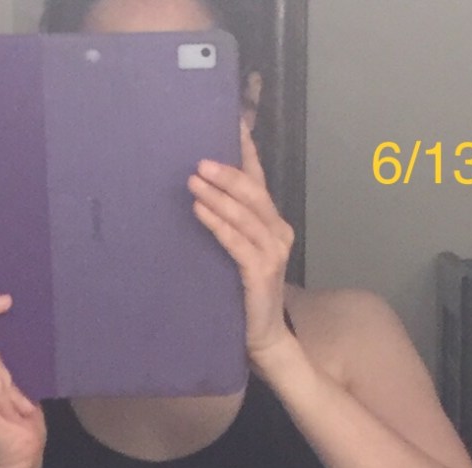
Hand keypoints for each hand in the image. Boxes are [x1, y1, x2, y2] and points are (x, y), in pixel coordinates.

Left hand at [188, 121, 296, 369]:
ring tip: (193, 181)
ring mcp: (273, 253)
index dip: (247, 153)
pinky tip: (200, 211)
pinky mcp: (261, 273)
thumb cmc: (244, 295)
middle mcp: (278, 233)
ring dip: (217, 196)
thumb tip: (199, 193)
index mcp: (273, 225)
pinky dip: (217, 224)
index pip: (259, 181)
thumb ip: (230, 227)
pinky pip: (236, 241)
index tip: (234, 125)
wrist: (262, 338)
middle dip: (225, 174)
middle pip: (253, 193)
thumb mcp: (238, 254)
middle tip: (198, 161)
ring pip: (244, 214)